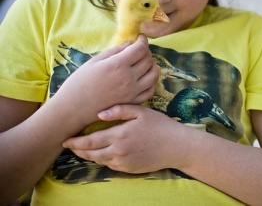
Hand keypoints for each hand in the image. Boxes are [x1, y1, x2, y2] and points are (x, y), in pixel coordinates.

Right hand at [57, 35, 158, 125]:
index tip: (140, 37)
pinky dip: (151, 82)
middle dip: (146, 51)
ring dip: (152, 65)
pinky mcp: (133, 103)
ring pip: (154, 75)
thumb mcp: (95, 61)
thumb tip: (130, 44)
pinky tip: (143, 78)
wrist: (73, 108)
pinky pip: (150, 90)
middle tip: (139, 49)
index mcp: (118, 65)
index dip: (143, 40)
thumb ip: (115, 51)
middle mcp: (129, 79)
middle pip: (148, 60)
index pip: (140, 48)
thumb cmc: (80, 82)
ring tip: (144, 62)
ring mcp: (133, 92)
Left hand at [62, 104, 188, 173]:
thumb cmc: (160, 125)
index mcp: (119, 136)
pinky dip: (103, 159)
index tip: (66, 139)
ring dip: (89, 156)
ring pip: (99, 161)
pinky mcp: (129, 169)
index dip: (76, 142)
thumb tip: (99, 114)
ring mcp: (123, 163)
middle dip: (78, 150)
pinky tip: (103, 153)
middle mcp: (118, 152)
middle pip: (90, 154)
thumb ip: (119, 110)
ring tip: (83, 149)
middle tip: (70, 145)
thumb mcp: (141, 112)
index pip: (90, 141)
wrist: (176, 146)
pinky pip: (111, 165)